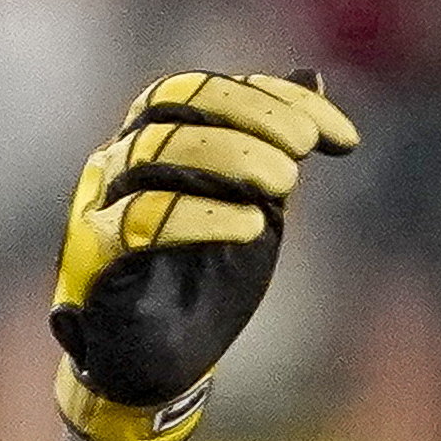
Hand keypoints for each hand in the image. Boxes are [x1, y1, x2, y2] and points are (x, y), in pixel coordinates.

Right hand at [50, 69, 359, 440]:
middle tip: (304, 149)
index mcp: (158, 140)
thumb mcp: (256, 202)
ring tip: (286, 184)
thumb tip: (310, 76)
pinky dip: (200, 215)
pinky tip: (252, 226)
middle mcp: (123, 158)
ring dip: (227, 156)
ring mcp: (103, 201)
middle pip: (174, 103)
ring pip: (155, 150)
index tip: (341, 138)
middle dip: (248, 115)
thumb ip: (274, 144)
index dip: (275, 98)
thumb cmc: (205, 280)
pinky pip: (140, 218)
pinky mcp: (98, 254)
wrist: (162, 364)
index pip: (206, 90)